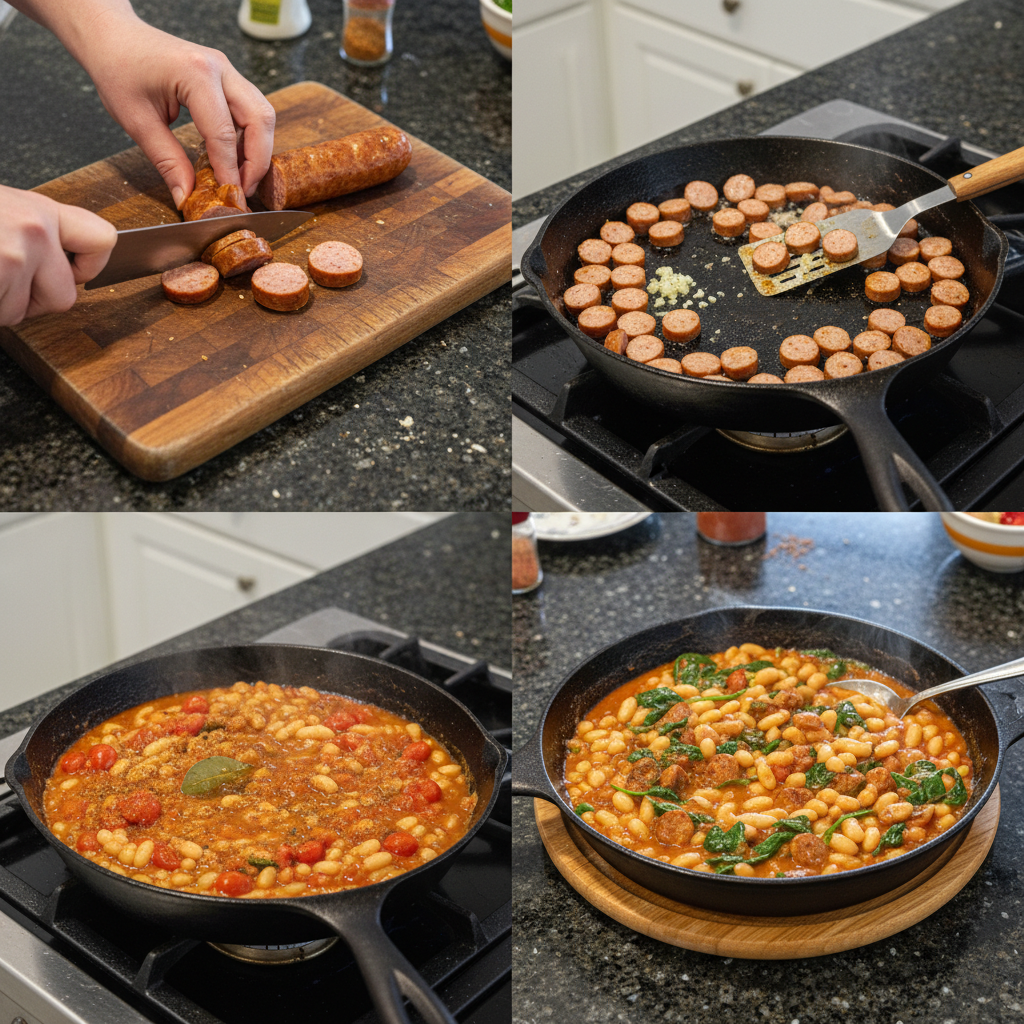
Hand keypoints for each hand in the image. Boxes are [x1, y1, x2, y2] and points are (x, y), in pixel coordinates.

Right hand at [0, 184, 116, 326]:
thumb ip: (37, 236)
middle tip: (0, 282)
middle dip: (30, 303)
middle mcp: (37, 229)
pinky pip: (1, 313)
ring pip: (22, 311)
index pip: (104, 240)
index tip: (74, 274)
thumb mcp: (4, 212)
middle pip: (65, 297)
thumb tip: (61, 266)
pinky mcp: (2, 268)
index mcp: (42, 211)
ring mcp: (18, 252)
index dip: (91, 268)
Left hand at [76, 14, 275, 208]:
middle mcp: (219, 67)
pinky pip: (251, 109)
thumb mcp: (137, 121)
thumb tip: (186, 196)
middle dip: (257, 162)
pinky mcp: (226, 76)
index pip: (223, 134)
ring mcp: (226, 69)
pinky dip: (249, 136)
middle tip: (243, 190)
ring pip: (262, 114)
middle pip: (260, 120)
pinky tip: (233, 156)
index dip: (229, 172)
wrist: (111, 35)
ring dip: (258, 149)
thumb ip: (168, 162)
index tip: (230, 199)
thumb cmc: (117, 68)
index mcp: (195, 73)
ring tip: (240, 176)